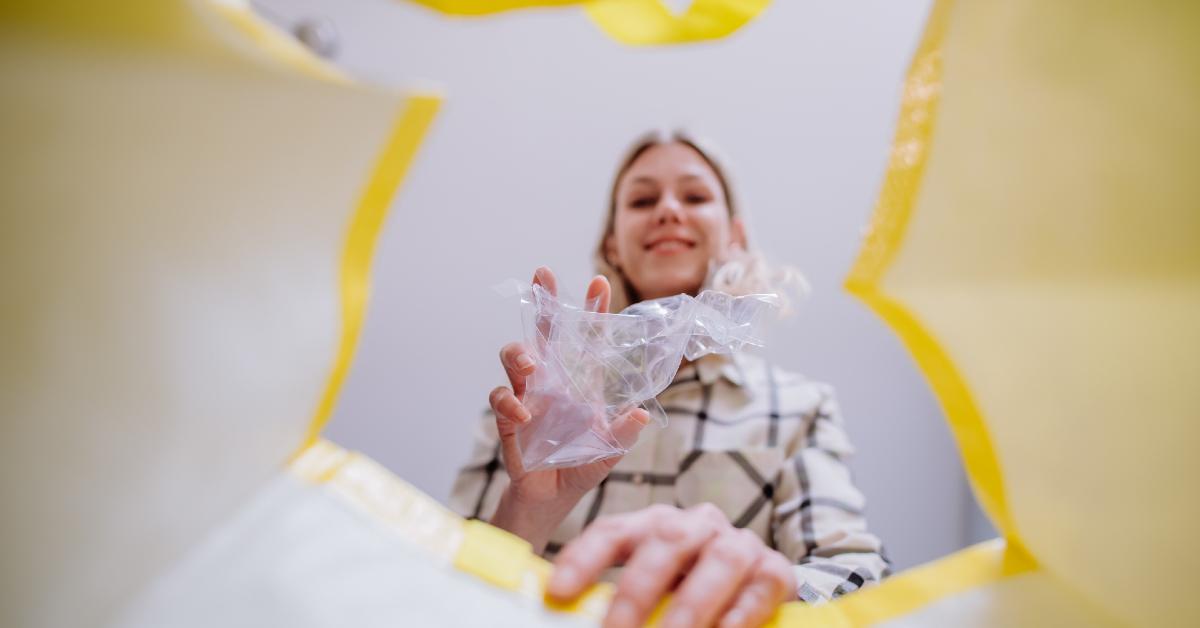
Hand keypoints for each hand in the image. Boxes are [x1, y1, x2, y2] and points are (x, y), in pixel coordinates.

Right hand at [489, 267, 649, 551]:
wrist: (551, 498)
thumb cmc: (582, 466)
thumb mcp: (609, 451)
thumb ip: (623, 433)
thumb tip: (640, 413)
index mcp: (582, 382)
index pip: (588, 339)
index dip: (593, 311)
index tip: (599, 282)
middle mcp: (553, 382)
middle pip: (545, 333)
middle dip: (543, 302)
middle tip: (543, 275)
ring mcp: (528, 397)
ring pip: (515, 358)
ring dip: (519, 354)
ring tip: (530, 365)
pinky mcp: (509, 419)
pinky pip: (503, 399)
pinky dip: (509, 403)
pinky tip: (523, 415)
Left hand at [547, 504, 796, 627]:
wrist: (755, 588)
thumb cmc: (687, 591)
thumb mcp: (650, 593)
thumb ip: (619, 605)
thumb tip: (567, 619)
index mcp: (656, 525)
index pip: (614, 531)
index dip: (583, 559)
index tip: (557, 593)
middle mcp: (697, 525)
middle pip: (666, 540)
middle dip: (637, 590)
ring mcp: (739, 544)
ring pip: (719, 559)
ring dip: (691, 605)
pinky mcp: (774, 570)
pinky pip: (761, 584)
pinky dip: (742, 612)